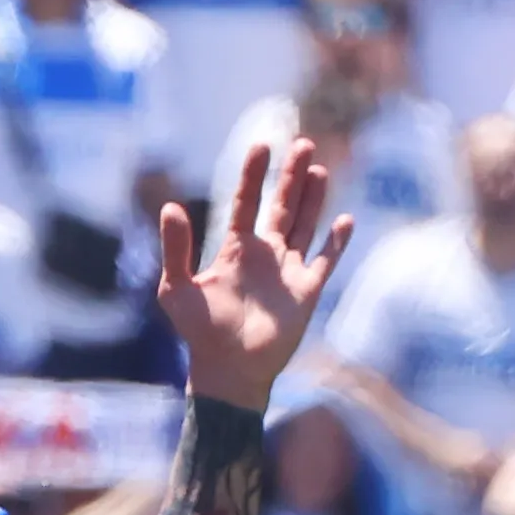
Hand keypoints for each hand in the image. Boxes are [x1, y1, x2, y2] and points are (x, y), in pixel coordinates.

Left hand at [157, 137, 351, 414]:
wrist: (228, 371)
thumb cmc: (199, 333)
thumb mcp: (176, 288)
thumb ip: (175, 248)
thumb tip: (169, 206)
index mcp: (235, 249)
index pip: (246, 203)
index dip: (253, 176)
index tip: (262, 146)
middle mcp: (264, 254)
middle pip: (282, 207)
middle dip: (292, 177)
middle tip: (303, 144)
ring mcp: (287, 271)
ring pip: (305, 225)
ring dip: (314, 198)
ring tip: (320, 168)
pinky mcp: (307, 291)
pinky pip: (325, 260)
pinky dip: (336, 242)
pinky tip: (345, 220)